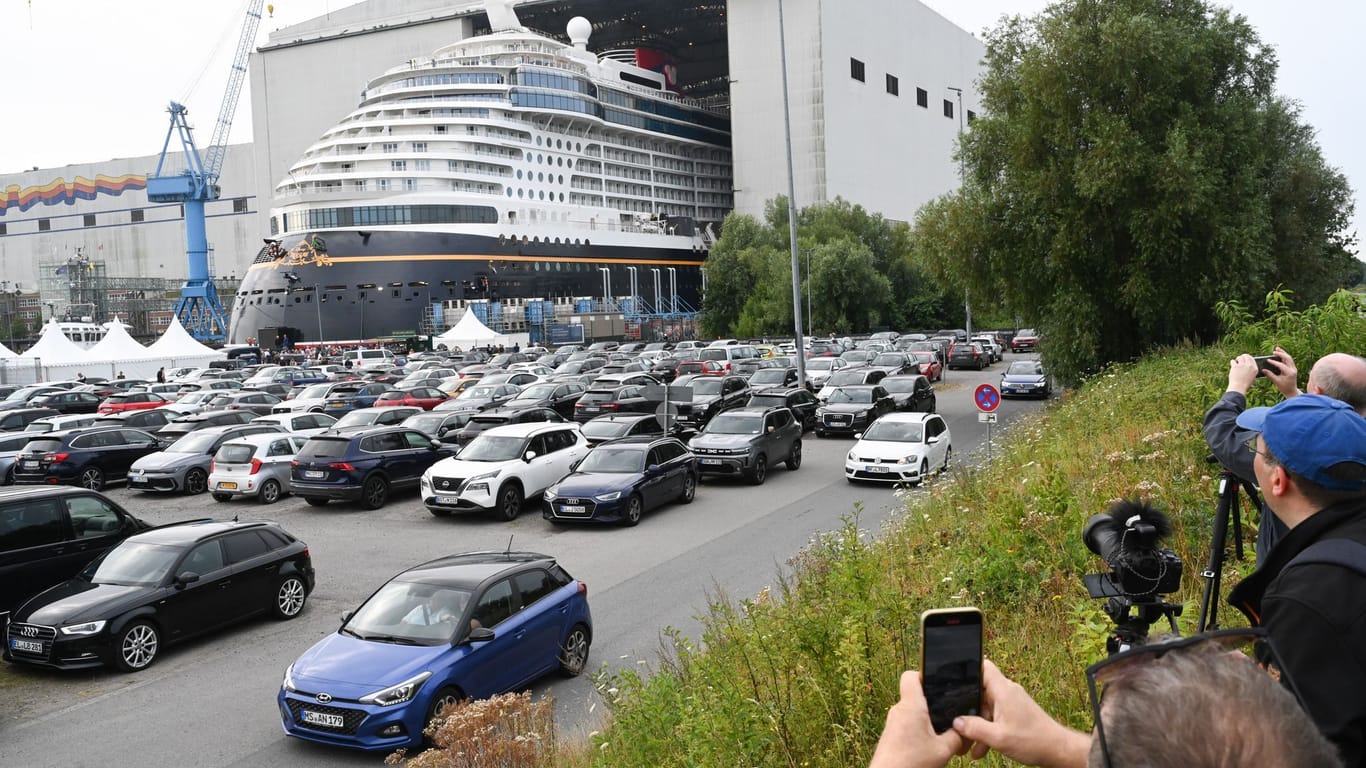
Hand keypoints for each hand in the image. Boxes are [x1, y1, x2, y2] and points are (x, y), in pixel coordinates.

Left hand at [869, 670, 964, 767]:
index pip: (911, 676)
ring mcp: (893, 724)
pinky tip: (930, 747)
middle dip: (933, 705)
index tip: (940, 683)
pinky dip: (920, 732)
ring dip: (927, 721)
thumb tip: (965, 730)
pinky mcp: (891, 737)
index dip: (925, 675)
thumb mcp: (943, 751)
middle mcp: (898, 711)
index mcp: (911, 707)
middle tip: (949, 715)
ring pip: (913, 713)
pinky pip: (908, 726)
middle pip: (916, 697)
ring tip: (942, 736)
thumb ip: (957, 737)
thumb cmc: (911, 765)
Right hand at [951, 660, 1089, 767]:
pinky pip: (995, 716)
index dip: (967, 671)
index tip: (954, 683)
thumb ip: (974, 729)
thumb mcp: (998, 737)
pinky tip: (982, 747)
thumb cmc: (1034, 741)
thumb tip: (957, 722)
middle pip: (980, 691)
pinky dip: (988, 729)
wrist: (1057, 750)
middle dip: (969, 709)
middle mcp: (1007, 692)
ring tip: (970, 745)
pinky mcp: (1015, 713)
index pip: (983, 666)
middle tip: (959, 725)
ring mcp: (1012, 702)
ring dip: (978, 724)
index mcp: (1003, 690)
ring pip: (987, 708)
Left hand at [1226, 354, 1258, 394]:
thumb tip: (1247, 363)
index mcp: (1255, 368)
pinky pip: (1233, 361)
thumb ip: (1250, 370)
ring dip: (1237, 359)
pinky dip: (1232, 362)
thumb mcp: (1252, 376)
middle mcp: (1249, 365)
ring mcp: (1242, 365)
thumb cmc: (1245, 383)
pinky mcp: (1235, 366)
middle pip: (1246, 356)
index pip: (1252, 359)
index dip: (1248, 357)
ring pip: (1239, 357)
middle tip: (1239, 359)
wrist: (1239, 387)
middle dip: (1242, 356)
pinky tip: (1232, 364)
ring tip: (1236, 362)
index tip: (1245, 358)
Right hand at [1264, 347, 1299, 397]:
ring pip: (1289, 358)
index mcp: (1289, 373)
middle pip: (1288, 358)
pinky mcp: (1293, 368)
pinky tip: (1279, 353)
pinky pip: (1289, 360)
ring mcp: (1294, 368)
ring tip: (1277, 349)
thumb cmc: (1284, 387)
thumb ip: (1270, 375)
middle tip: (1274, 351)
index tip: (1268, 360)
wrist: (1291, 390)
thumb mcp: (1276, 382)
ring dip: (1283, 353)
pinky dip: (1284, 356)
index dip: (1274, 362)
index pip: (1281, 365)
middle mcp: (1293, 369)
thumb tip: (1263, 370)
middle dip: (1281, 354)